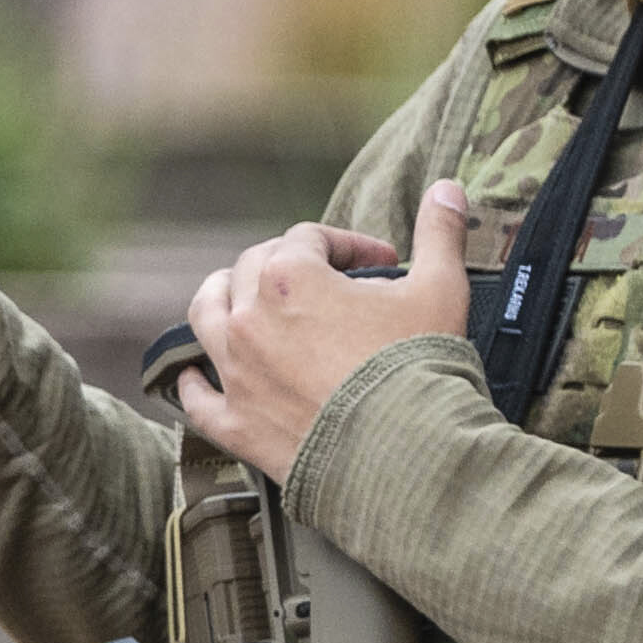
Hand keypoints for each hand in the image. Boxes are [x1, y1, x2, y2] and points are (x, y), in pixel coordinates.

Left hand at [178, 184, 474, 476]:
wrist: (406, 452)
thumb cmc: (421, 368)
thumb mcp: (441, 289)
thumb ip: (439, 232)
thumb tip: (447, 190)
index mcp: (289, 278)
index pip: (309, 238)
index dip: (348, 245)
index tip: (381, 263)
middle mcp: (248, 318)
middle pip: (252, 268)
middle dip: (287, 264)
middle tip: (322, 280)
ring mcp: (236, 373)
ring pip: (205, 317)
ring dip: (221, 298)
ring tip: (239, 297)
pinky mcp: (235, 424)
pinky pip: (197, 399)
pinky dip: (195, 383)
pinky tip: (196, 375)